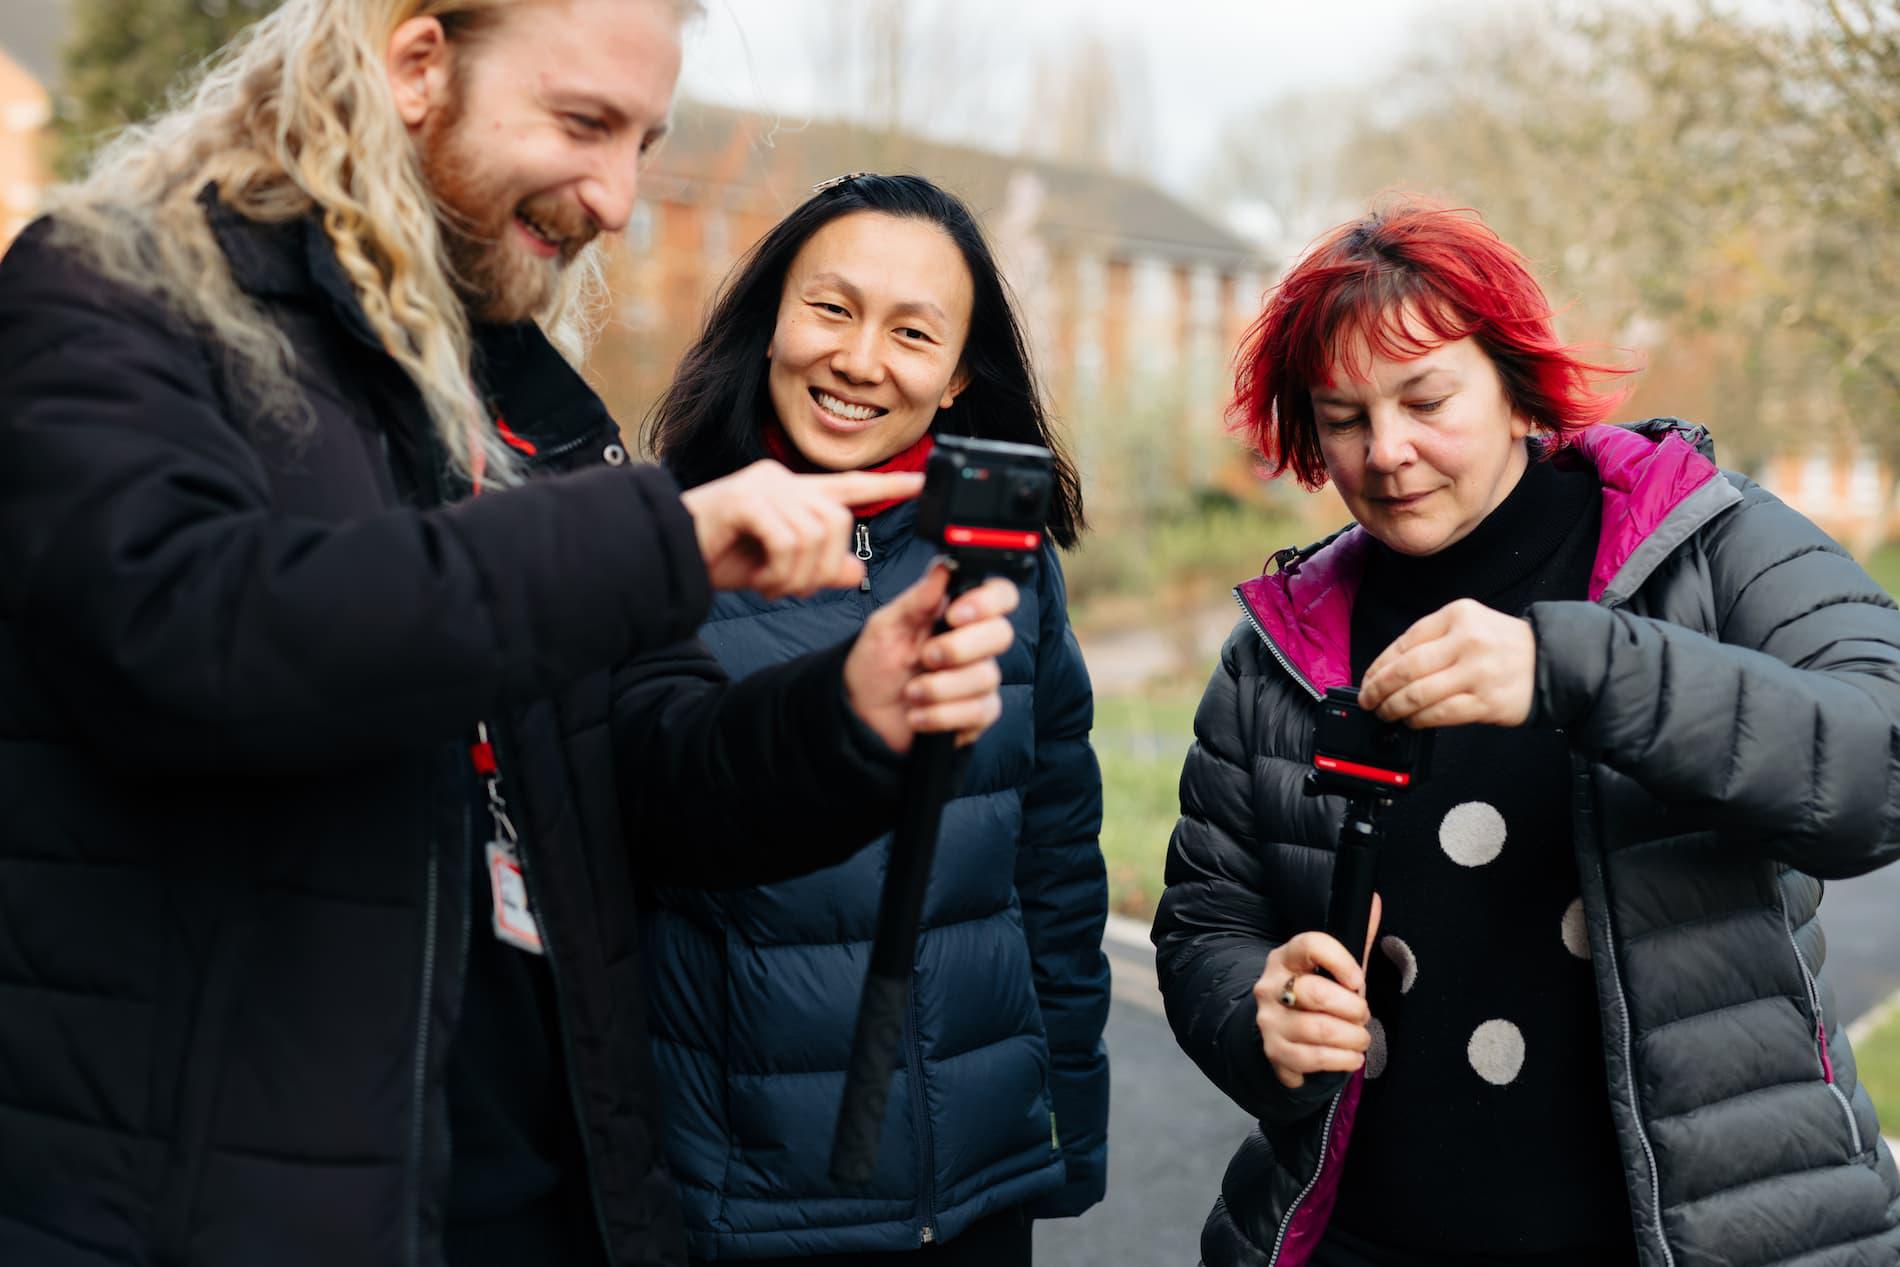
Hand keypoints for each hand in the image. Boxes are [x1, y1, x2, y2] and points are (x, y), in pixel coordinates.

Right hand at [678, 461, 925, 598]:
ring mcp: (762, 486)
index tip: (921, 482)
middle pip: (838, 522)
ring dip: (799, 575)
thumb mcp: (776, 571)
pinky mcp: (745, 499)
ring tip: (771, 586)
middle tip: (791, 590)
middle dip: (823, 568)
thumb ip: (817, 568)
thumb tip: (855, 571)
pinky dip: (781, 571)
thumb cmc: (716, 559)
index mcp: (791, 493)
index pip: (847, 486)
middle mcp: (781, 480)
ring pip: (816, 534)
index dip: (886, 485)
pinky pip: (788, 539)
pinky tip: (762, 581)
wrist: (664, 559)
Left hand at [844, 563, 1018, 753]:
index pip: (1000, 595)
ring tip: (911, 693)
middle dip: (959, 648)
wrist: (862, 715)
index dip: (988, 602)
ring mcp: (978, 679)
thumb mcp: (885, 626)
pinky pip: (978, 712)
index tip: (955, 615)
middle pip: (1002, 634)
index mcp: (956, 614)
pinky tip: (918, 716)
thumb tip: (943, 566)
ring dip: (939, 688)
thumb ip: (917, 599)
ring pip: (986, 677)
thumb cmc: (874, 666)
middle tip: (925, 657)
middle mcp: (974, 644)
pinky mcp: (977, 714)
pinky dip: (941, 715)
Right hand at [1253, 894, 1381, 1089]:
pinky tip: (1349, 1058)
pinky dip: (1339, 1062)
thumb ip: (1357, 938)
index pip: (1309, 945)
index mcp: (1287, 957)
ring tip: (1361, 1039)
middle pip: (1316, 994)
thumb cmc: (1315, 993)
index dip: (1339, 960)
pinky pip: (1310, 1060)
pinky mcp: (1274, 1052)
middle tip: (1363, 1016)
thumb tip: (1375, 900)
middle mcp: (1271, 986)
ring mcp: (1269, 1020)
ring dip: (1352, 1039)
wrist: (1278, 1027)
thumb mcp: (1334, 966)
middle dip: (1353, 1010)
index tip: (1358, 979)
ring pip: (1317, 1031)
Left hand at [1357, 598, 1535, 728]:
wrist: (1551, 661)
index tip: (1367, 679)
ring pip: (1419, 694)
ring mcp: (1477, 673)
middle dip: (1378, 689)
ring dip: (1394, 708)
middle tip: (1368, 700)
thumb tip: (1387, 669)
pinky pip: (1440, 714)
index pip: (1405, 641)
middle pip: (1406, 669)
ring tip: (1386, 713)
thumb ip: (1432, 639)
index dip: (1378, 664)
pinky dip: (1419, 720)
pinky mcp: (1486, 702)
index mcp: (1458, 615)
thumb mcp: (1469, 623)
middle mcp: (1467, 641)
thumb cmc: (1503, 644)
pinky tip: (1412, 721)